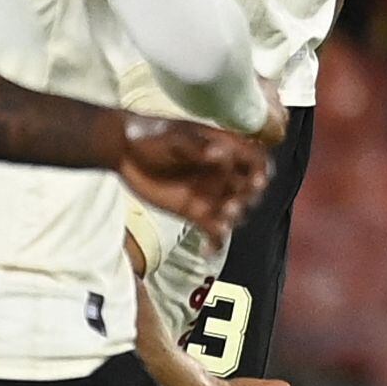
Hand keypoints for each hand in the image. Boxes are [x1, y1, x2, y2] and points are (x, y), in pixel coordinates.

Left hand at [114, 115, 273, 238]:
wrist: (124, 152)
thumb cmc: (151, 135)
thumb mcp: (173, 136)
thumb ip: (196, 145)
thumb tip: (219, 152)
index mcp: (226, 150)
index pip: (256, 160)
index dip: (262, 170)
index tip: (257, 181)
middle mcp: (223, 174)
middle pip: (250, 190)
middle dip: (248, 198)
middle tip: (232, 203)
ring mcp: (211, 195)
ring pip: (236, 212)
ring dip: (234, 218)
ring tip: (221, 220)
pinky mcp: (196, 214)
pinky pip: (214, 232)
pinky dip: (215, 243)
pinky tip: (207, 250)